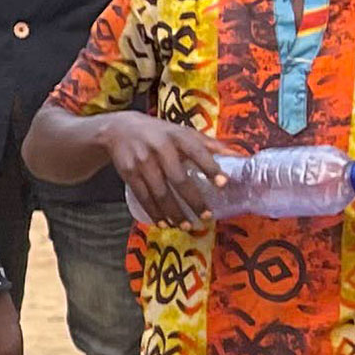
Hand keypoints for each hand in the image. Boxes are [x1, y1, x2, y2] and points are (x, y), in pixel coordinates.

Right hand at [95, 114, 222, 226]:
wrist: (118, 130)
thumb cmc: (158, 133)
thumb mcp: (180, 131)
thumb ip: (206, 143)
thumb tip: (236, 156)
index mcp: (177, 136)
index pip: (197, 151)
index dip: (210, 167)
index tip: (223, 183)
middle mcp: (160, 147)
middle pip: (178, 178)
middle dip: (193, 200)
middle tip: (206, 216)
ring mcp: (143, 161)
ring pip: (160, 192)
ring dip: (174, 212)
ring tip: (186, 225)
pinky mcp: (129, 172)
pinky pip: (143, 196)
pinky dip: (154, 212)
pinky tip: (164, 222)